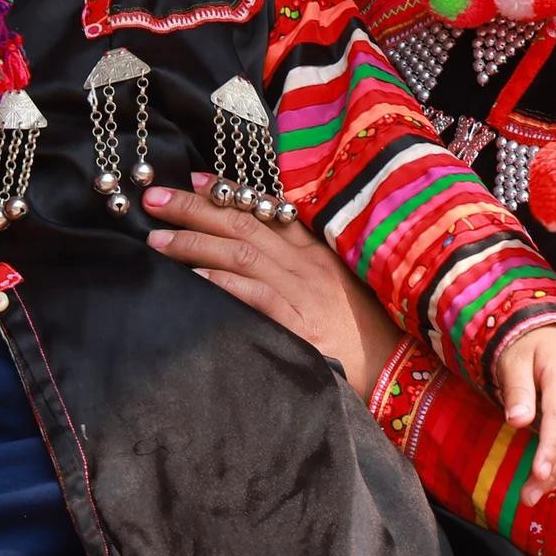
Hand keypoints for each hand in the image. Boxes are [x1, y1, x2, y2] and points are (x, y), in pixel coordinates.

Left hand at [142, 175, 402, 396]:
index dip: (228, 191)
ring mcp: (305, 293)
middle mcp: (309, 265)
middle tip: (154, 199)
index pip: (268, 210)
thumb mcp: (339, 289)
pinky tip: (192, 276)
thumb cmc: (368, 336)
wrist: (401, 376)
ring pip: (241, 253)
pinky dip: (221, 282)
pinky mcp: (300, 325)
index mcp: (319, 252)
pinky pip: (254, 295)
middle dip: (195, 208)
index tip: (193, 179)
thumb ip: (303, 269)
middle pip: (245, 223)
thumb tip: (254, 253)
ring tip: (156, 239)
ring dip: (194, 242)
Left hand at [493, 326, 555, 506]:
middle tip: (527, 497)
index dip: (550, 449)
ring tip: (535, 494)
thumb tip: (517, 421)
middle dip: (552, 471)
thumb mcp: (513, 361)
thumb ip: (517, 391)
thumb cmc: (526, 347)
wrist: (552, 331)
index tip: (537, 475)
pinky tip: (554, 479)